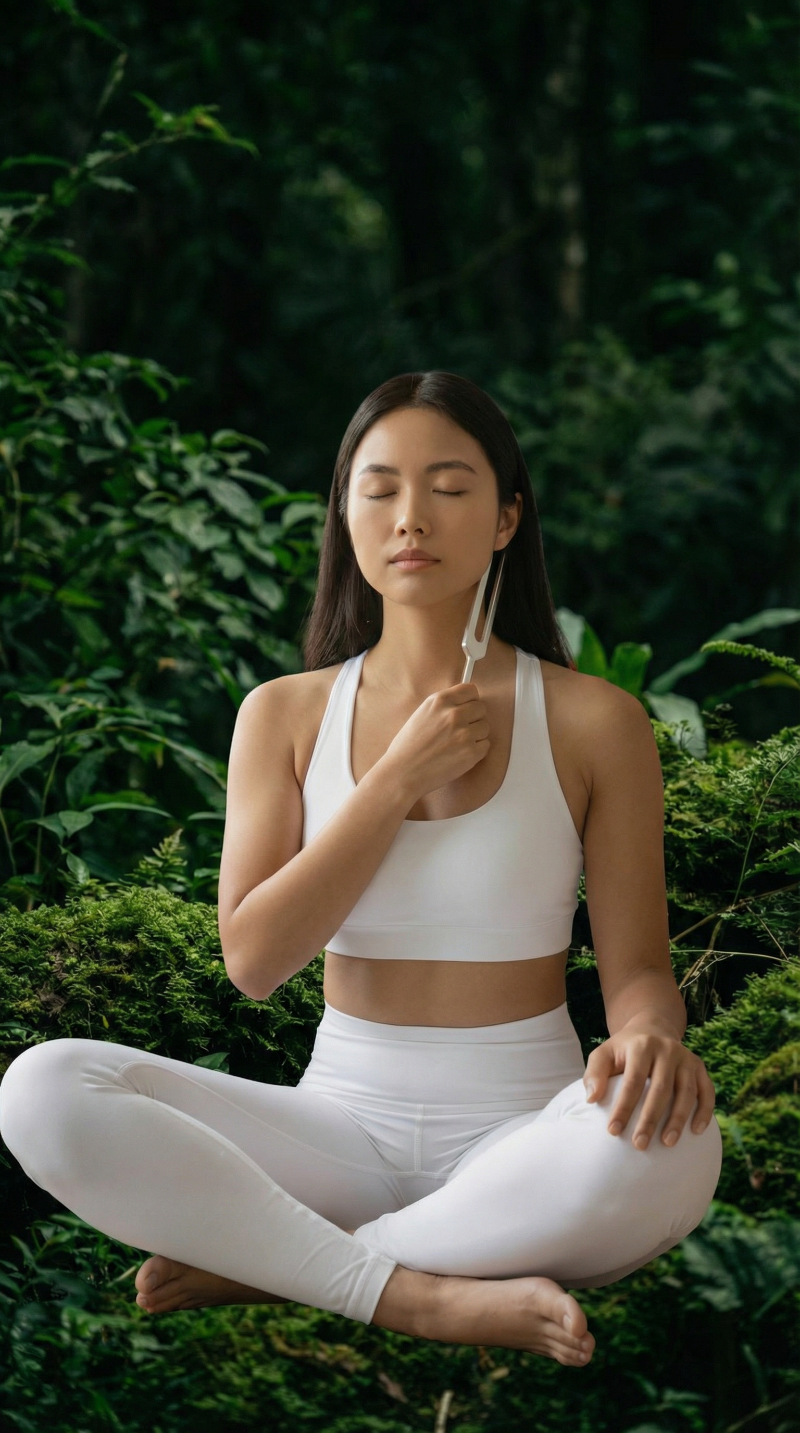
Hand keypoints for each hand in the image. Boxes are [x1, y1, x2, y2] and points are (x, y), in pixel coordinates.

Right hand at [381, 682, 489, 805]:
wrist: (403, 772)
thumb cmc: (409, 746)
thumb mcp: (422, 713)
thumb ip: (444, 705)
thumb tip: (466, 702)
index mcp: (440, 701)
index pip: (471, 690)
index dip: (470, 700)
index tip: (466, 708)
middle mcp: (453, 714)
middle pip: (481, 708)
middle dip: (473, 718)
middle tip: (460, 730)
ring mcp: (464, 733)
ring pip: (485, 727)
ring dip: (476, 735)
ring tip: (457, 744)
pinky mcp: (471, 752)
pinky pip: (485, 745)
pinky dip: (476, 750)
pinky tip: (459, 754)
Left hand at [583, 1020, 715, 1150]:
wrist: (652, 1029)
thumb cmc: (624, 1049)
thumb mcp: (604, 1054)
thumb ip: (594, 1074)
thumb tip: (591, 1100)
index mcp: (641, 1046)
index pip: (633, 1081)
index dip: (623, 1107)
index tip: (613, 1132)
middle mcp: (667, 1050)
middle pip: (660, 1088)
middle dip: (650, 1119)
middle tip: (640, 1145)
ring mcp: (686, 1058)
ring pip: (686, 1092)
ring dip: (678, 1119)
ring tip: (668, 1143)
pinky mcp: (700, 1067)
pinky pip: (707, 1091)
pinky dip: (705, 1111)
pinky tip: (696, 1131)